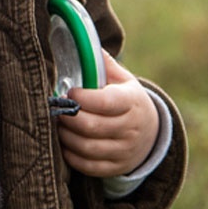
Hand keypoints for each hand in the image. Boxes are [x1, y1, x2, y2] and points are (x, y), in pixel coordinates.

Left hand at [55, 51, 159, 178]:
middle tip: (57, 108)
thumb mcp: (122, 79)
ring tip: (58, 123)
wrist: (150, 132)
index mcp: (132, 102)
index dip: (83, 98)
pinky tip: (65, 141)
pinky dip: (71, 155)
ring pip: (87, 148)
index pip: (106, 102)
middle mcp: (131, 129)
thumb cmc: (126, 98)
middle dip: (68, 117)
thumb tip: (82, 41)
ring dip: (66, 135)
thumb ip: (102, 63)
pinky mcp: (116, 167)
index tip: (70, 92)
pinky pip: (88, 166)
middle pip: (92, 127)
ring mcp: (124, 151)